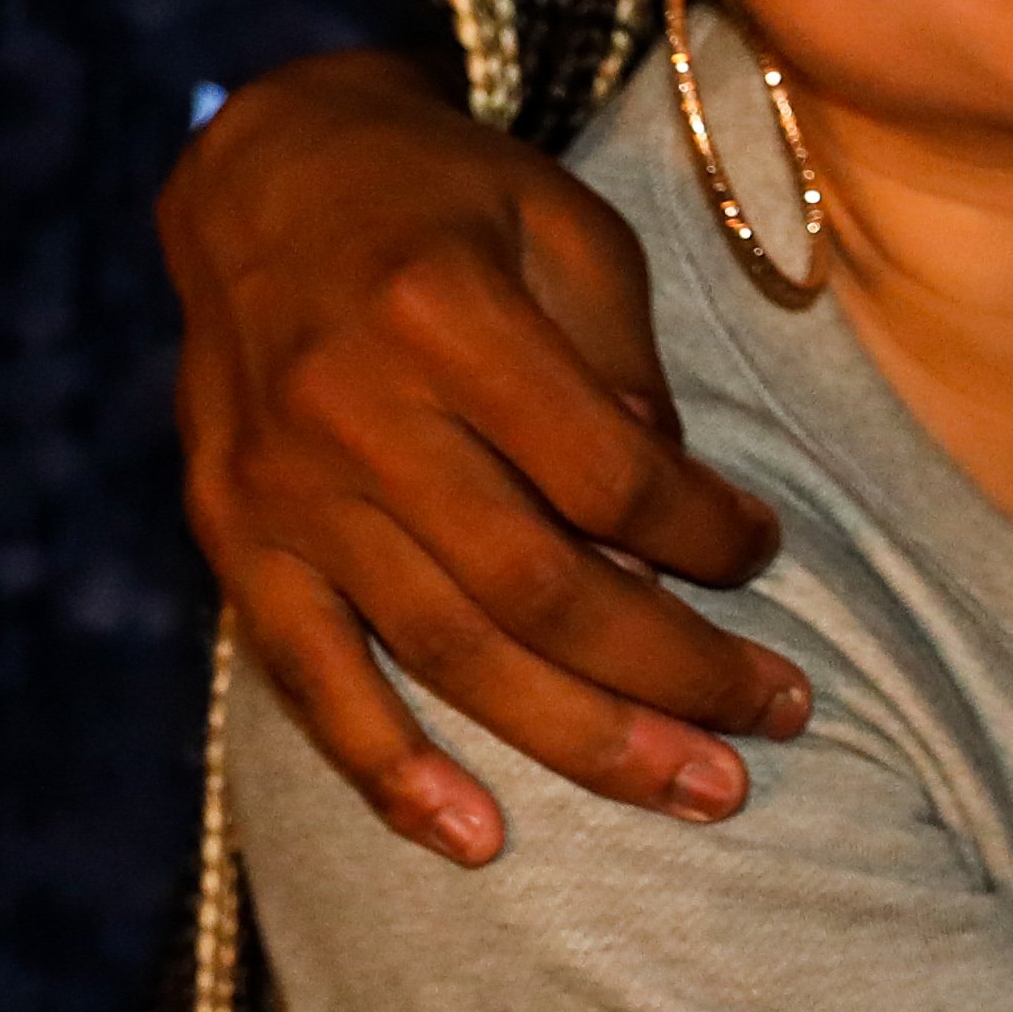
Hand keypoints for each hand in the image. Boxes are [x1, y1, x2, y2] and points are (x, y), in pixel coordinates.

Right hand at [162, 50, 805, 863]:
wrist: (263, 171)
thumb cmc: (452, 198)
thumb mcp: (567, 231)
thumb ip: (621, 370)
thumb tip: (668, 510)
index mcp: (448, 314)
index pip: (608, 474)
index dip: (705, 533)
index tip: (767, 552)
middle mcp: (354, 410)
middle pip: (538, 587)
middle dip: (676, 672)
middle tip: (779, 721)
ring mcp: (284, 486)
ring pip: (447, 650)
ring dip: (580, 740)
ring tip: (700, 792)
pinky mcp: (233, 535)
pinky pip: (307, 676)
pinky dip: (386, 767)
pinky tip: (473, 840)